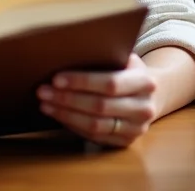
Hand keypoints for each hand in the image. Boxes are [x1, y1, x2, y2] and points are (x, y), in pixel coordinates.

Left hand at [36, 53, 156, 146]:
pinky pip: (95, 137)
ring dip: (66, 114)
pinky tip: (58, 115)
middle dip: (67, 99)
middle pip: (99, 106)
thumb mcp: (124, 58)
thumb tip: (67, 52)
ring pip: (95, 125)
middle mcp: (143, 108)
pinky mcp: (126, 142)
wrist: (151, 94)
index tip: (56, 78)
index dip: (81, 82)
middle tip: (43, 91)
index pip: (110, 83)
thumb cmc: (128, 70)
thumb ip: (105, 56)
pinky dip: (73, 126)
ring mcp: (136, 129)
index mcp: (144, 82)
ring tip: (45, 104)